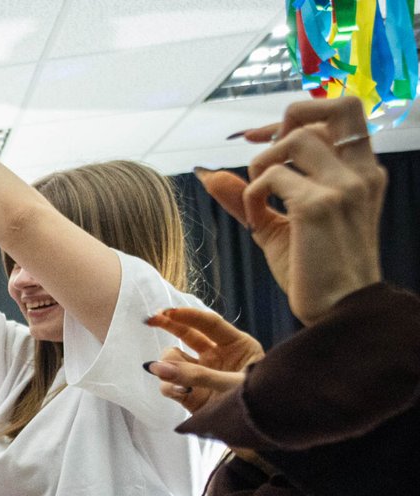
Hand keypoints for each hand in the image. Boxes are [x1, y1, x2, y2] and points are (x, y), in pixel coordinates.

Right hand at [144, 306, 262, 413]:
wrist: (255, 434)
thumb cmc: (255, 403)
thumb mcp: (231, 384)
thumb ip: (196, 375)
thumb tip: (157, 368)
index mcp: (236, 346)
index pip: (209, 324)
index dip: (189, 316)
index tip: (167, 312)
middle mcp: (216, 356)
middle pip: (188, 334)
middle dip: (169, 325)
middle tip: (151, 319)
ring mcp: (200, 374)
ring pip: (173, 359)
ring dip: (168, 364)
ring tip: (172, 377)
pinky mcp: (188, 393)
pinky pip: (168, 384)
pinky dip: (168, 386)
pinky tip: (178, 392)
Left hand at [204, 97, 385, 324]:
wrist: (336, 312)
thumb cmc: (314, 273)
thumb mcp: (280, 227)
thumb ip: (247, 196)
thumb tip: (209, 175)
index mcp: (364, 173)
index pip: (346, 111)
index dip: (301, 112)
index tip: (261, 137)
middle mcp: (361, 172)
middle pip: (336, 105)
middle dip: (291, 117)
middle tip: (266, 153)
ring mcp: (343, 186)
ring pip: (294, 138)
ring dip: (261, 164)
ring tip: (257, 200)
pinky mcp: (319, 205)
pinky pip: (270, 176)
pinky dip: (251, 195)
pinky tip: (256, 221)